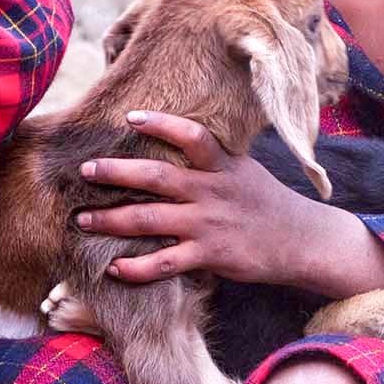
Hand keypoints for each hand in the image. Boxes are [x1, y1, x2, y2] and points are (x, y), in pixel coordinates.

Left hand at [75, 112, 321, 285]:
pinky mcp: (209, 255)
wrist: (301, 241)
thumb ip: (211, 159)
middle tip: (84, 170)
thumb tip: (176, 138)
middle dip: (116, 173)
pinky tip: (113, 267)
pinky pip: (164, 263)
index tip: (130, 116)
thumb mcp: (243, 169)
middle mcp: (212, 190)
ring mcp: (209, 224)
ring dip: (112, 220)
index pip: (191, 136)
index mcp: (222, 165)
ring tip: (82, 220)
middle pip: (156, 177)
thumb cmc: (266, 202)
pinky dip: (136, 267)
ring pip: (150, 220)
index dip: (162, 124)